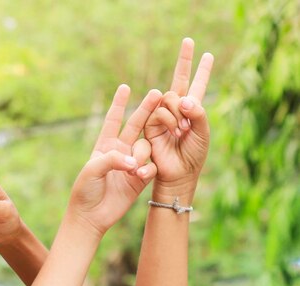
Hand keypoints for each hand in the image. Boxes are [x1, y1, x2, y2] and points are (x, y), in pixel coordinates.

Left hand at [67, 85, 161, 235]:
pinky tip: (139, 175)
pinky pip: (151, 167)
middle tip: (157, 93)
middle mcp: (119, 151)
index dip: (119, 104)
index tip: (125, 87)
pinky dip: (147, 168)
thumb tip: (132, 160)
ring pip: (145, 147)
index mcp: (104, 145)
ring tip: (132, 167)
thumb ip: (111, 159)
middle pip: (135, 125)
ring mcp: (132, 164)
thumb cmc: (85, 191)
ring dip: (141, 153)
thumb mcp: (92, 170)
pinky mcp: (141, 178)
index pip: (113, 120)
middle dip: (145, 109)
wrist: (91, 216)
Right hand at [144, 38, 214, 195]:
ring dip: (179, 111)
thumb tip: (183, 98)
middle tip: (188, 40)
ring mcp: (163, 115)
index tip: (206, 53)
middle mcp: (177, 109)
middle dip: (184, 60)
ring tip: (183, 130)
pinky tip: (175, 132)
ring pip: (169, 97)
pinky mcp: (150, 124)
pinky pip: (159, 111)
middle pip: (179, 80)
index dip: (201, 69)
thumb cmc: (193, 156)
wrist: (177, 174)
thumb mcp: (203, 133)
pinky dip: (169, 120)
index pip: (196, 85)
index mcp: (193, 110)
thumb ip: (198, 113)